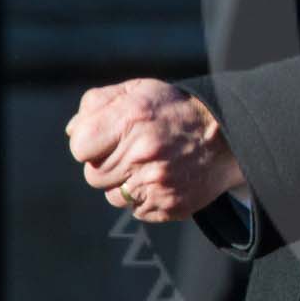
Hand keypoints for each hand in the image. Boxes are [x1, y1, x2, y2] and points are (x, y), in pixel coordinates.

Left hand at [65, 79, 242, 222]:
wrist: (227, 136)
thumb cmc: (175, 110)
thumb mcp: (139, 90)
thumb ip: (98, 103)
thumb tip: (72, 130)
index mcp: (132, 119)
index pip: (79, 146)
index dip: (89, 142)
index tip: (106, 138)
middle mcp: (142, 152)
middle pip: (94, 174)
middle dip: (107, 163)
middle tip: (132, 150)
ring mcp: (155, 182)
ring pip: (113, 195)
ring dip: (124, 183)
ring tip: (148, 165)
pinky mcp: (167, 205)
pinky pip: (136, 210)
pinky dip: (144, 197)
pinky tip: (161, 178)